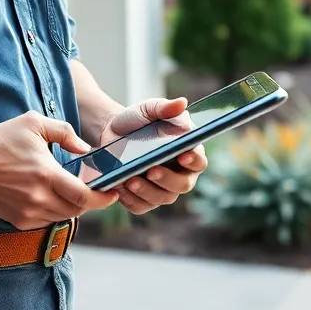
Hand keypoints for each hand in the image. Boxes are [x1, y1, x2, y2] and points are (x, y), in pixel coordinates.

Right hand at [0, 111, 117, 229]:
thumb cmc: (0, 141)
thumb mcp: (33, 123)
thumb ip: (64, 132)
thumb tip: (84, 149)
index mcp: (47, 175)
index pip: (85, 197)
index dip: (104, 198)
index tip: (114, 193)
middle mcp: (39, 198)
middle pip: (77, 210)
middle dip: (89, 201)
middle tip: (94, 190)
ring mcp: (28, 212)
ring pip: (62, 217)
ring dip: (71, 206)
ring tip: (71, 191)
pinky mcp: (18, 220)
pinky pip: (45, 220)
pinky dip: (53, 211)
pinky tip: (50, 196)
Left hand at [97, 98, 208, 215]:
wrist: (112, 132)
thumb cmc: (138, 121)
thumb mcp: (149, 109)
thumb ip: (165, 107)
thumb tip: (181, 102)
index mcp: (188, 153)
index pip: (199, 161)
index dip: (194, 160)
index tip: (182, 155)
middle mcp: (180, 175)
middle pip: (183, 185)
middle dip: (168, 179)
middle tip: (151, 170)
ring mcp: (162, 190)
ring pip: (162, 198)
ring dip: (147, 191)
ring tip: (130, 179)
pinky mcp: (144, 200)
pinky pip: (141, 207)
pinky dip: (132, 200)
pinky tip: (121, 188)